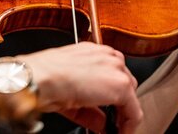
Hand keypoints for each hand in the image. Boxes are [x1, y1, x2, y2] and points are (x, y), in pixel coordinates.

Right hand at [19, 42, 141, 133]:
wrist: (43, 77)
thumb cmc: (46, 77)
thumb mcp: (71, 91)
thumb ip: (91, 107)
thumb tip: (102, 122)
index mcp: (93, 52)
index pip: (112, 72)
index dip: (112, 95)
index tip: (109, 110)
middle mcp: (106, 55)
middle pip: (125, 81)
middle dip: (119, 102)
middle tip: (111, 121)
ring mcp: (116, 68)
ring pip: (131, 94)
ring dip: (124, 112)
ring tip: (115, 128)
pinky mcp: (121, 85)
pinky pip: (134, 111)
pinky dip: (129, 126)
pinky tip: (120, 132)